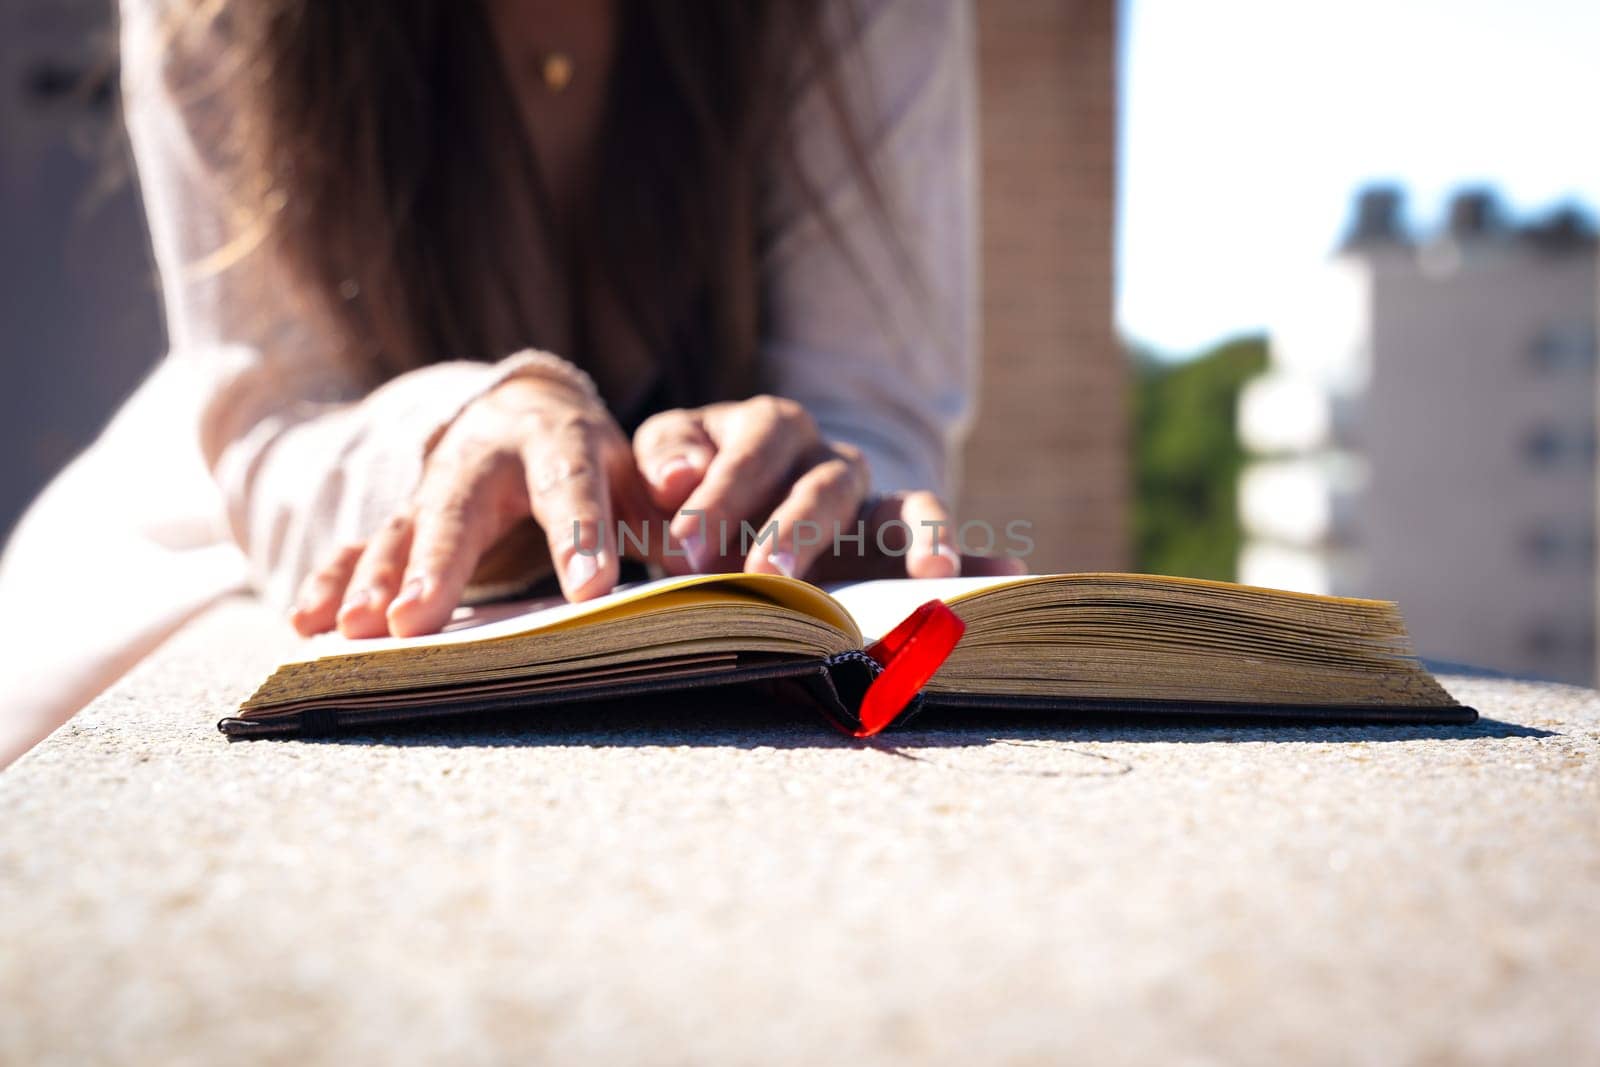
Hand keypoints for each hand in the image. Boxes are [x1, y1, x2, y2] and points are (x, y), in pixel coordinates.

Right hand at [290, 369, 655, 638]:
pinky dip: (331, 583)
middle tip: (417, 622)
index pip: (568, 482)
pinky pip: (358, 548)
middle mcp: (481, 459)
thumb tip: (691, 490)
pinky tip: (306, 623)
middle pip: (457, 509)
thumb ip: (664, 483)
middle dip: (437, 565)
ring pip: (399, 531)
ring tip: (357, 632)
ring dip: (375, 582)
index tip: (591, 588)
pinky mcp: (400, 520)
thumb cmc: (592, 456)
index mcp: (555, 438)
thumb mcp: (636, 461)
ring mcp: (432, 490)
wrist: (521, 414)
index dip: (579, 532)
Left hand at [633, 396, 1024, 580]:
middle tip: (766, 577)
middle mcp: (831, 458)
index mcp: (770, 426)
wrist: (703, 520)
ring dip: (920, 540)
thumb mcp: (659, 463)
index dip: (723, 495)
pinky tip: (1011, 572)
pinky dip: (978, 559)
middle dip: (799, 531)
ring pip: (909, 505)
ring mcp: (872, 502)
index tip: (686, 545)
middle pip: (828, 484)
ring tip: (935, 575)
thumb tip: (678, 477)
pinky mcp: (894, 547)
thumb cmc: (682, 489)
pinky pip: (944, 548)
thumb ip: (665, 458)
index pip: (755, 450)